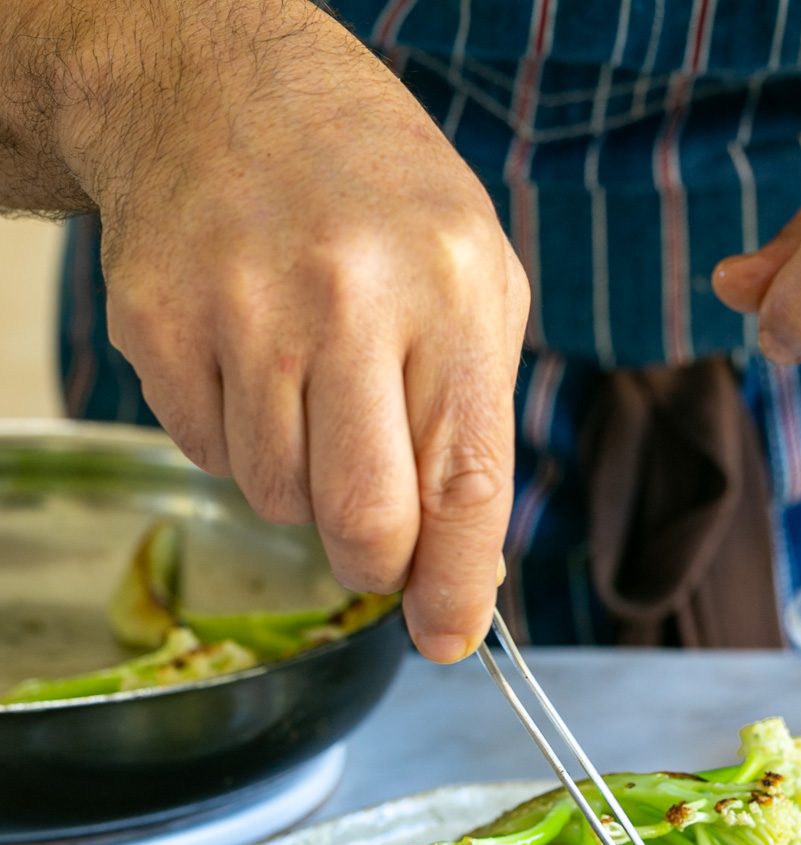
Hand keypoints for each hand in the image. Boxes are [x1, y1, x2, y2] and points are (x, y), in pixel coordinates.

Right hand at [64, 2, 527, 661]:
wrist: (220, 83)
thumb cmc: (374, 194)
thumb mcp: (472, 278)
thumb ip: (476, 424)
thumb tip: (466, 572)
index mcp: (450, 290)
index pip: (464, 484)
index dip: (457, 586)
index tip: (447, 638)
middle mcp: (346, 299)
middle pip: (363, 520)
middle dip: (377, 563)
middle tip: (379, 542)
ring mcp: (241, 309)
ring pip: (278, 499)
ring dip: (305, 487)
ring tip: (313, 394)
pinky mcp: (157, 324)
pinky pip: (208, 456)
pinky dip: (240, 442)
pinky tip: (253, 364)